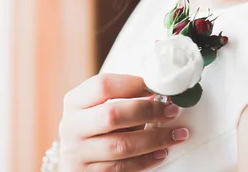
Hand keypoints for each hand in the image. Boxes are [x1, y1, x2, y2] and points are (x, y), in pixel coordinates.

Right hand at [58, 73, 188, 170]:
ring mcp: (78, 153)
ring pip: (121, 145)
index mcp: (74, 102)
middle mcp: (72, 126)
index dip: (133, 84)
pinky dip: (147, 160)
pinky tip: (161, 152)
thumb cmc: (95, 127)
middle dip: (148, 111)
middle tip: (171, 111)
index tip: (156, 86)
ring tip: (176, 134)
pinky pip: (123, 168)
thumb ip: (125, 99)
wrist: (75, 159)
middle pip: (112, 115)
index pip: (103, 86)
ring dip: (155, 139)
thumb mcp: (100, 108)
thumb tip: (161, 93)